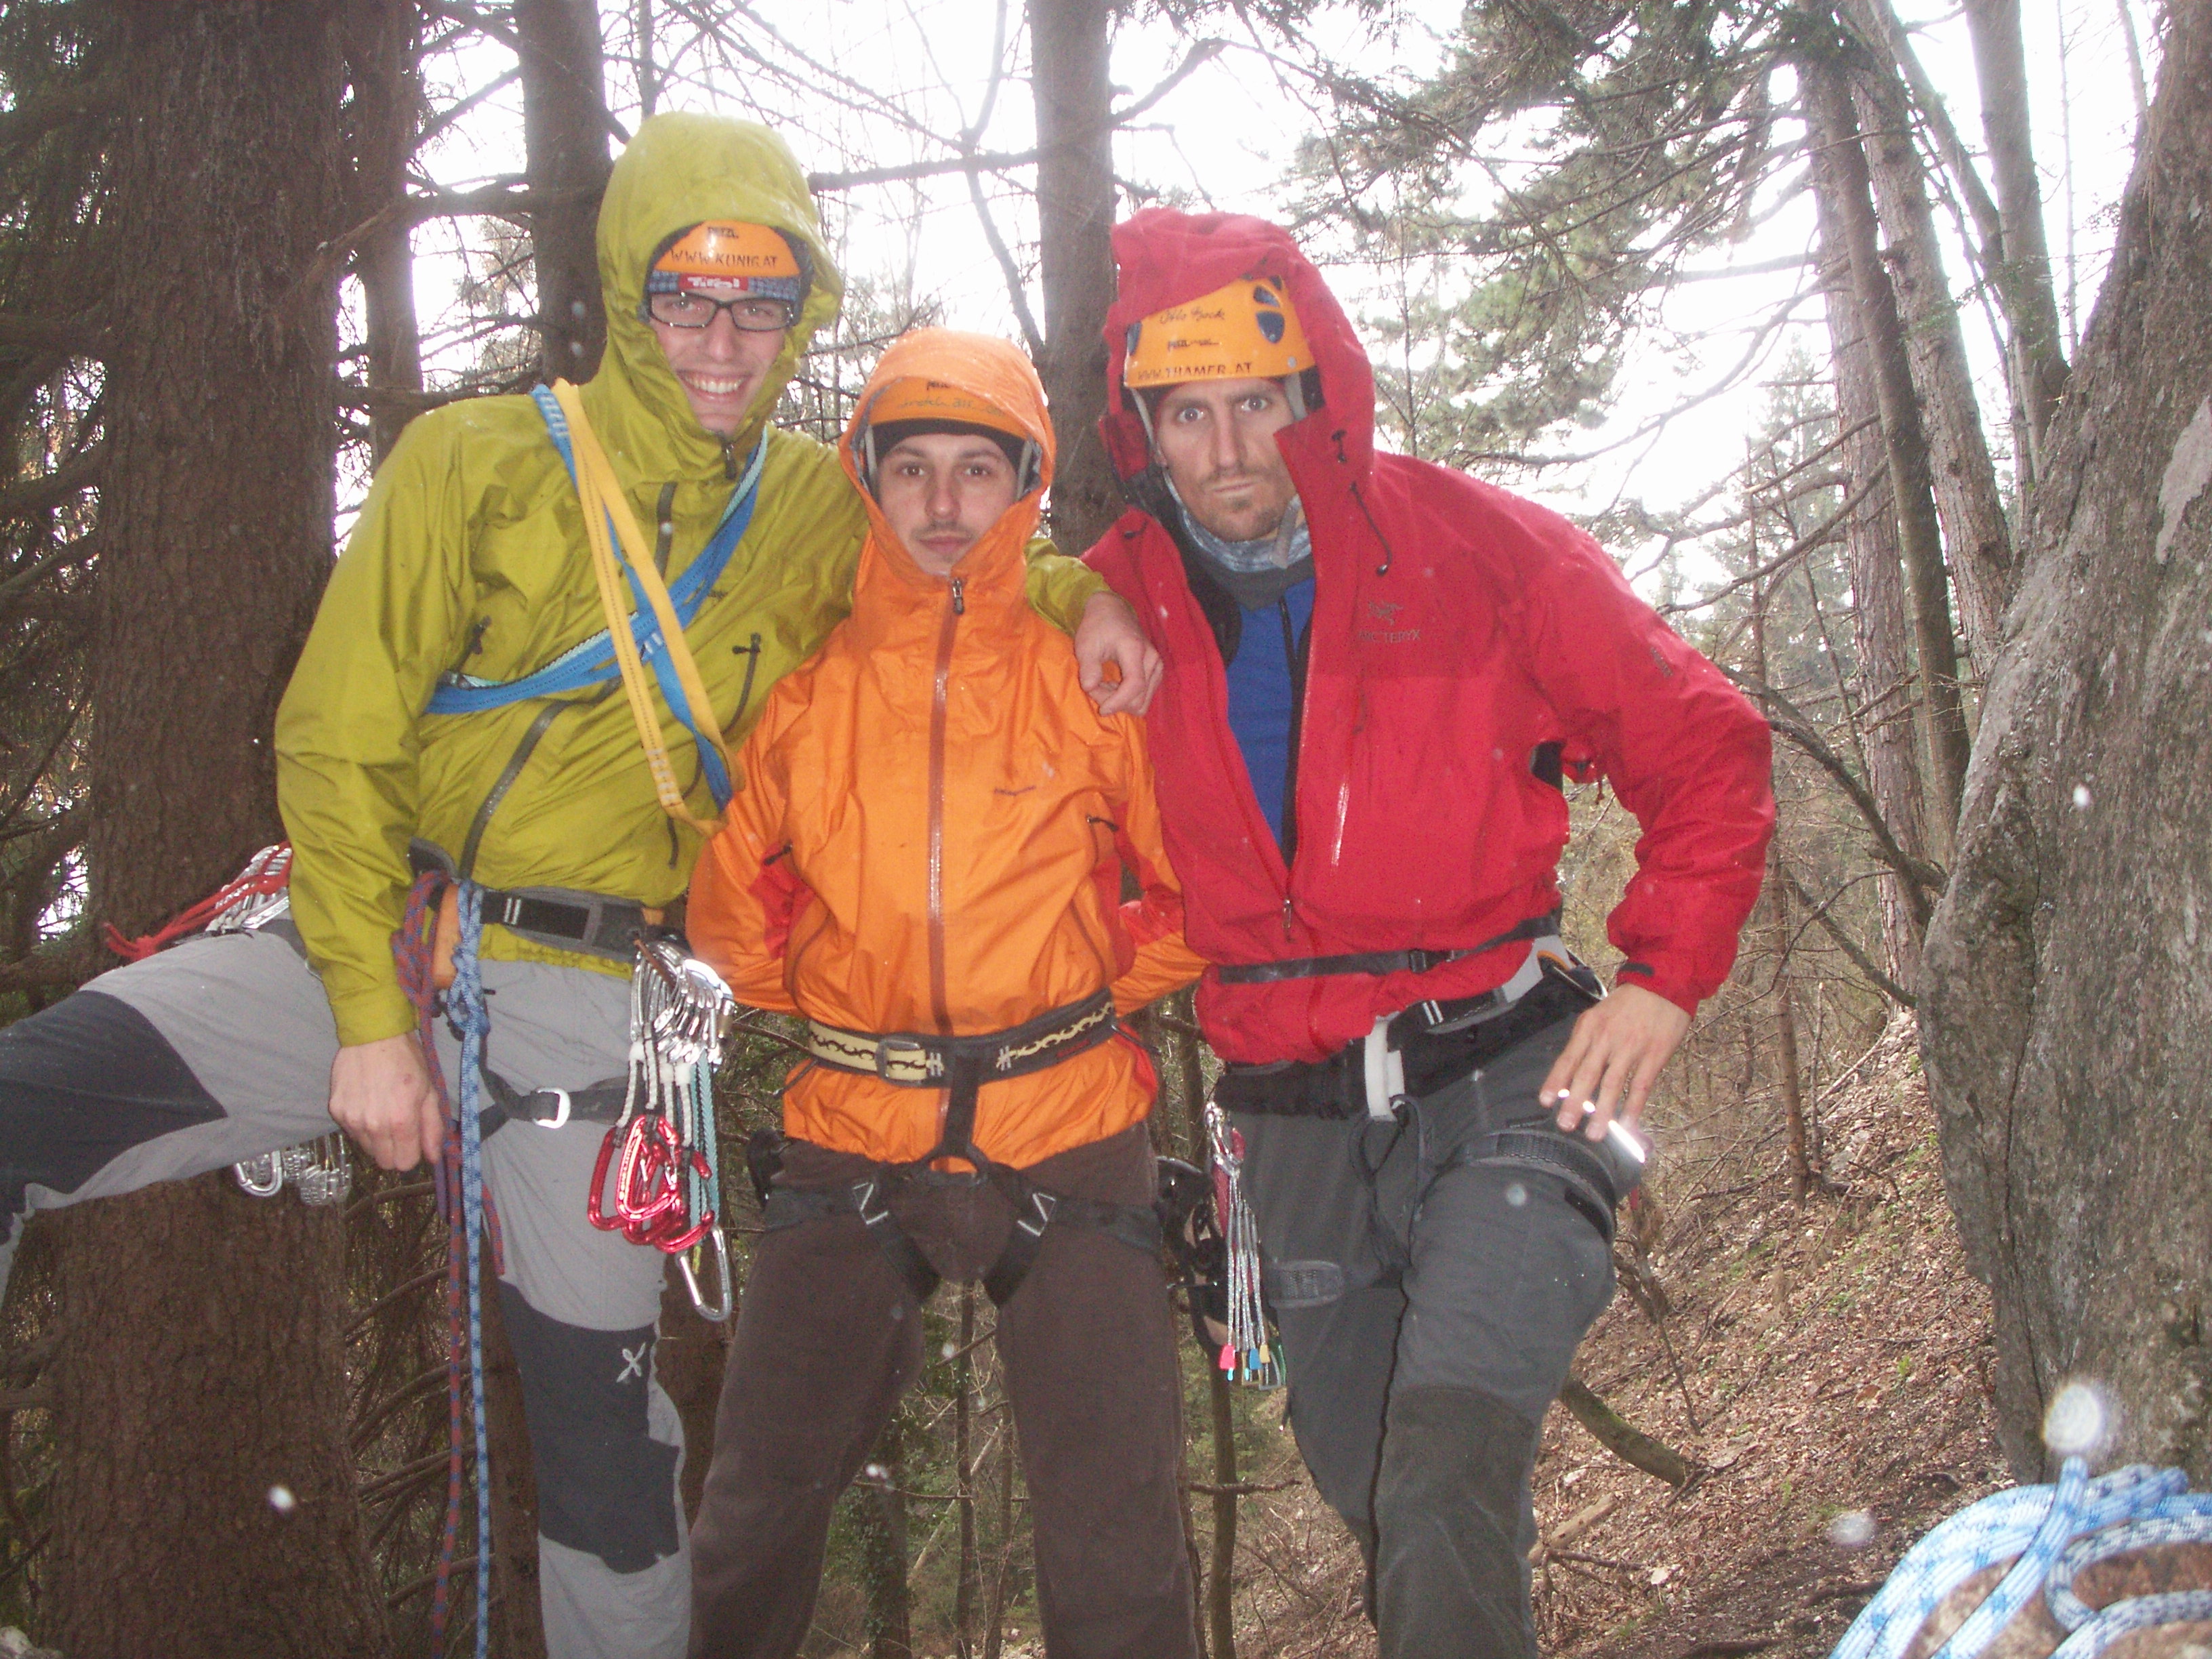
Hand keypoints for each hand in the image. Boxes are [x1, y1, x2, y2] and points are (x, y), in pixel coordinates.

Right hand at [329, 1032, 447, 1170]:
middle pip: (384, 1162)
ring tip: (383, 1112)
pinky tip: (368, 1104)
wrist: (372, 1035)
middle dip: (395, 1151)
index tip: (414, 1142)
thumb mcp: (429, 1091)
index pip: (404, 1164)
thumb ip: (432, 1128)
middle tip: (400, 1129)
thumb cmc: (407, 1061)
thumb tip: (433, 1157)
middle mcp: (373, 1126)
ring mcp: (351, 1119)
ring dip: (377, 1139)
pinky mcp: (336, 1111)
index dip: (412, 1156)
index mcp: (400, 1121)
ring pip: (367, 1148)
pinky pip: (351, 1132)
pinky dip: (361, 1125)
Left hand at [1075, 591, 1162, 716]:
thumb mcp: (1086, 645)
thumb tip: (1089, 688)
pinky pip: (1144, 696)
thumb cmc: (1097, 627)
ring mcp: (1157, 666)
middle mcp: (1152, 659)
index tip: (1102, 710)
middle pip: (1139, 698)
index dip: (1118, 702)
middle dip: (1115, 702)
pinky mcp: (1156, 671)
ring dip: (1121, 702)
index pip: (1134, 685)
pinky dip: (1128, 698)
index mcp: (1135, 649)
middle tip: (1095, 689)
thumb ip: (1088, 668)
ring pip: (1143, 701)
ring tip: (1104, 686)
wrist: (1112, 612)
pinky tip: (1114, 685)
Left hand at [1538, 982, 1691, 1142]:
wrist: (1662, 985)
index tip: (1546, 1101)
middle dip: (1575, 1103)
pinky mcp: (1654, 1055)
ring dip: (1602, 1112)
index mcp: (1590, 1027)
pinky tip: (1627, 1123)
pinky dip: (1633, 1107)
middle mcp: (1607, 1038)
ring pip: (1613, 1085)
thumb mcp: (1598, 1014)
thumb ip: (1585, 1041)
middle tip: (1566, 1124)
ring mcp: (1631, 1048)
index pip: (1568, 1058)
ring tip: (1594, 1133)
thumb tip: (1570, 1073)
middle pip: (1587, 1075)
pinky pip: (1641, 1086)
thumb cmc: (1627, 1004)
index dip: (1556, 1081)